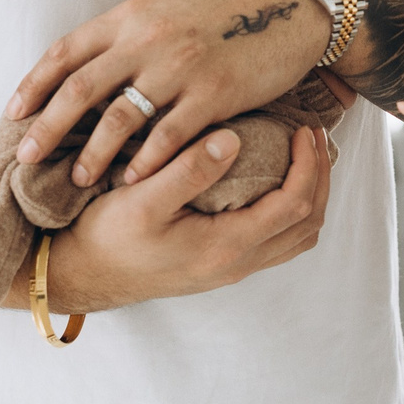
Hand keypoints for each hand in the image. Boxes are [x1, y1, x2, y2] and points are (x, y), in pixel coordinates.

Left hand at [7, 0, 328, 186]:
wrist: (293, 1)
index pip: (66, 51)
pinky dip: (145, 162)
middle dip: (47, 127)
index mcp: (132, 14)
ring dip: (93, 153)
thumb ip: (132, 33)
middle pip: (80, 88)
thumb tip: (94, 65)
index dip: (34, 84)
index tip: (14, 113)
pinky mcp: (214, 93)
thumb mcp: (170, 7)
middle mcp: (148, 38)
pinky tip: (132, 181)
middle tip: (25, 157)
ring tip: (79, 179)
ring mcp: (180, 66)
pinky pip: (168, 136)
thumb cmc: (231, 7)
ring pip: (119, 118)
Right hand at [41, 123, 335, 310]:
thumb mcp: (142, 199)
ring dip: (310, 194)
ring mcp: (232, 268)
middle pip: (308, 222)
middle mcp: (237, 264)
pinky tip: (274, 181)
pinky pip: (278, 240)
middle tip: (314, 136)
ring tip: (303, 155)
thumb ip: (189, 170)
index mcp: (225, 247)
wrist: (82, 274)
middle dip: (320, 176)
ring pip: (297, 236)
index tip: (303, 129)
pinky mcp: (222, 264)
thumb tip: (233, 140)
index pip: (294, 205)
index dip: (309, 165)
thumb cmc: (107, 236)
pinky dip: (291, 209)